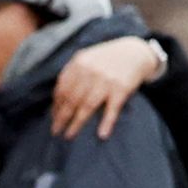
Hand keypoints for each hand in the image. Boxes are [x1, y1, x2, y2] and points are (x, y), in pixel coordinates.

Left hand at [50, 33, 166, 140]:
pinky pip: (112, 108)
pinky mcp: (121, 89)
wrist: (134, 52)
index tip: (53, 116)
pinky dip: (107, 122)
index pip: (62, 87)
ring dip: (77, 123)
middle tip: (55, 131)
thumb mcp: (87, 58)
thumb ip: (73, 73)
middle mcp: (91, 71)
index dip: (56, 104)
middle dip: (61, 116)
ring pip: (87, 106)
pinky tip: (102, 134)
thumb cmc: (106, 59)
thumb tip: (57, 98)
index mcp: (79, 62)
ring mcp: (106, 80)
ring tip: (69, 135)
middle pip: (71, 98)